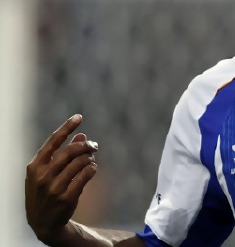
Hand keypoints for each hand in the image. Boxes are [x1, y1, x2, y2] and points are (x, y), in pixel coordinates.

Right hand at [25, 114, 98, 244]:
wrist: (43, 222)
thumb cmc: (45, 190)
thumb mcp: (46, 172)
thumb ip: (63, 153)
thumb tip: (82, 135)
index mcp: (35, 166)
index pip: (52, 141)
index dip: (66, 127)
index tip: (79, 117)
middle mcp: (42, 175)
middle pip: (70, 151)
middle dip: (86, 146)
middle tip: (94, 146)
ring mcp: (54, 187)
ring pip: (80, 163)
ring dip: (89, 158)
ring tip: (91, 159)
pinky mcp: (66, 197)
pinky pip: (85, 176)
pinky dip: (92, 168)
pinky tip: (92, 168)